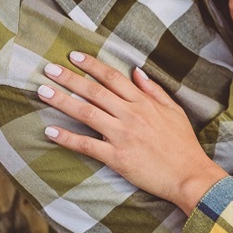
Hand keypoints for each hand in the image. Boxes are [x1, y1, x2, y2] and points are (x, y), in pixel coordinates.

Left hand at [36, 52, 226, 211]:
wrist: (189, 175)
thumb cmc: (184, 144)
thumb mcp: (175, 111)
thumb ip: (154, 91)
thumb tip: (137, 72)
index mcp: (144, 103)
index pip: (113, 78)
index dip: (92, 66)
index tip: (74, 57)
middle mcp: (131, 115)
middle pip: (94, 91)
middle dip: (69, 78)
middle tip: (48, 69)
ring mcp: (122, 136)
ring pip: (87, 113)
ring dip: (62, 101)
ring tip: (42, 91)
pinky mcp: (117, 157)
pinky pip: (87, 145)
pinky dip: (67, 138)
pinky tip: (50, 132)